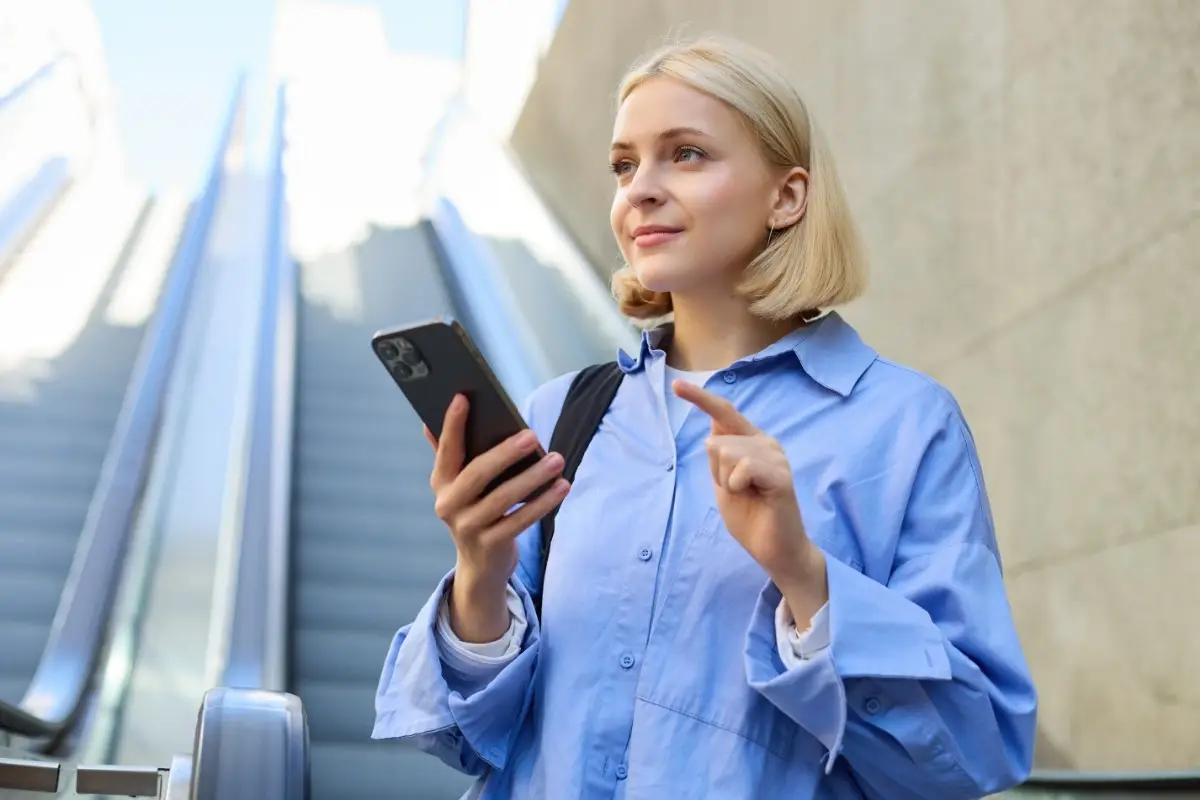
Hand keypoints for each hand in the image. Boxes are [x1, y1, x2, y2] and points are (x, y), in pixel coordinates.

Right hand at [426, 394, 569, 640]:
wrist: (480, 565)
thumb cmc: (477, 508)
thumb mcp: (462, 483)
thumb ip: (455, 451)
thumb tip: (448, 407)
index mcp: (441, 481)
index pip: (446, 448)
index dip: (452, 424)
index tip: (463, 397)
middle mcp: (448, 504)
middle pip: (477, 473)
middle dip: (505, 452)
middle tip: (532, 435)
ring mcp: (468, 527)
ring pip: (503, 498)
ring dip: (533, 477)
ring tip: (557, 460)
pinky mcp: (491, 545)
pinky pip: (521, 520)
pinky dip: (543, 502)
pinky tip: (562, 486)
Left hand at [673, 380, 827, 621]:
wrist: (774, 549)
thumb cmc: (750, 516)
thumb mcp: (724, 481)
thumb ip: (718, 456)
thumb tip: (712, 430)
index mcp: (751, 442)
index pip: (724, 413)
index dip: (700, 398)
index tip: (677, 384)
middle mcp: (765, 442)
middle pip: (716, 441)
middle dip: (716, 472)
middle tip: (738, 492)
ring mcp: (775, 456)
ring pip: (726, 453)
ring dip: (726, 481)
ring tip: (748, 495)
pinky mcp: (781, 474)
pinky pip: (743, 467)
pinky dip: (737, 485)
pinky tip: (754, 496)